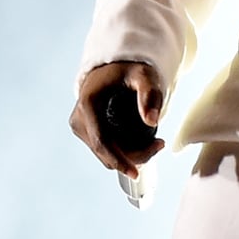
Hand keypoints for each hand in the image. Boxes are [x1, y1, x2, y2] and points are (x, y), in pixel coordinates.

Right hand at [68, 61, 165, 177]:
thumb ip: (149, 94)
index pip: (101, 142)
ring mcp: (80, 126)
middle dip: (133, 156)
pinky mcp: (86, 131)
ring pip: (105, 155)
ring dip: (129, 156)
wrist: (112, 65)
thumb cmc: (127, 69)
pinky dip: (122, 152)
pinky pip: (104, 150)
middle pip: (105, 152)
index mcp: (87, 104)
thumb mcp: (143, 75)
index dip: (119, 160)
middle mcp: (79, 118)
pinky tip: (140, 143)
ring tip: (154, 142)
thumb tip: (152, 121)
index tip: (135, 173)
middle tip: (159, 144)